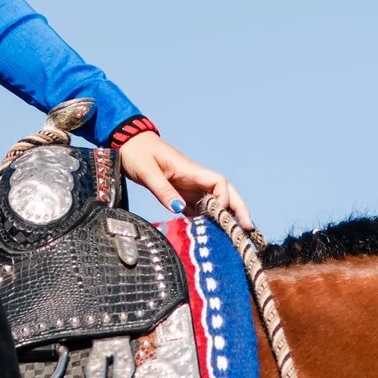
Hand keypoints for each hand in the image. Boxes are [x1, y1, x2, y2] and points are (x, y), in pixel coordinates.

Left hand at [117, 131, 250, 229]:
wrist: (128, 142)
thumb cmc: (137, 153)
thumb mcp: (147, 172)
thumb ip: (163, 191)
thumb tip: (180, 209)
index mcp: (190, 170)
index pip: (219, 182)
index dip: (224, 198)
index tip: (219, 214)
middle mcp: (194, 178)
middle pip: (225, 192)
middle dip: (238, 208)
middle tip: (249, 228)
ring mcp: (188, 185)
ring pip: (214, 200)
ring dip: (225, 216)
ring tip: (234, 236)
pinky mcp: (180, 192)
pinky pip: (198, 206)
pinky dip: (206, 218)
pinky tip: (209, 233)